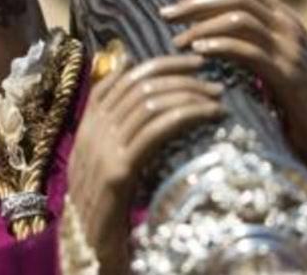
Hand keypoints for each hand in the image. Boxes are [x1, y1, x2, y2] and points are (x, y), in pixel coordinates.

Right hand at [68, 55, 224, 273]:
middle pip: (138, 86)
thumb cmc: (108, 204)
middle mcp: (92, 131)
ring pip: (149, 104)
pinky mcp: (117, 171)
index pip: (122, 77)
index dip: (159, 63)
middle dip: (180, 75)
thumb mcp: (109, 159)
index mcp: (88, 124)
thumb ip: (119, 126)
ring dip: (189, 95)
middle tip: (212, 78)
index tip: (193, 61)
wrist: (90, 246)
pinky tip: (210, 116)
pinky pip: (155, 131)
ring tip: (218, 98)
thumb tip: (140, 88)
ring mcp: (102, 150)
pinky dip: (186, 116)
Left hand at [160, 0, 306, 182]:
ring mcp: (289, 48)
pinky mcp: (288, 74)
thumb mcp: (271, 46)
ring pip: (240, 20)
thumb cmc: (292, 85)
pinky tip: (198, 52)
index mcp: (279, 15)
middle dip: (195, 2)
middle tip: (165, 15)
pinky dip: (220, 47)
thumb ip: (250, 15)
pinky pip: (250, 51)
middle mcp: (286, 25)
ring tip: (177, 40)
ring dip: (201, 27)